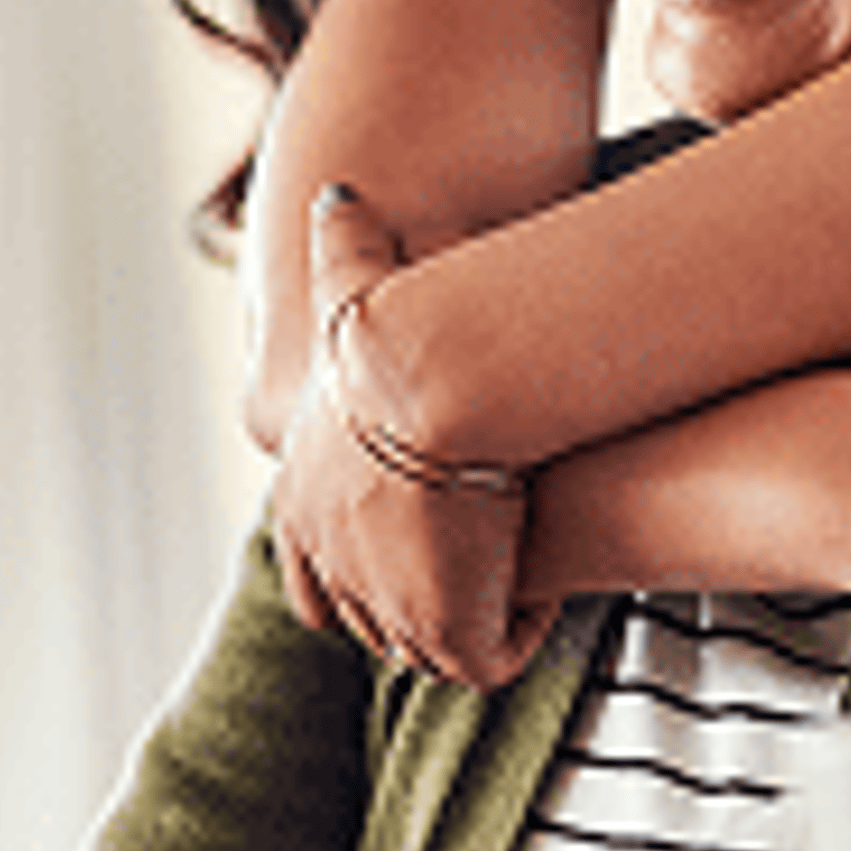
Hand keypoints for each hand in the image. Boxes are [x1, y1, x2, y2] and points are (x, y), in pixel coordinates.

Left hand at [267, 184, 555, 687]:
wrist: (430, 378)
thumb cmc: (398, 329)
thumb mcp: (358, 289)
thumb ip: (346, 249)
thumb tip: (338, 194)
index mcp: (302, 497)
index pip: (316, 568)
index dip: (370, 558)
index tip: (425, 529)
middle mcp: (329, 561)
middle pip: (372, 616)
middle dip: (425, 596)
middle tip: (483, 558)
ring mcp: (383, 606)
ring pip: (428, 641)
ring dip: (472, 611)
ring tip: (520, 570)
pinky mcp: (446, 633)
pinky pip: (486, 656)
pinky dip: (518, 628)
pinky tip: (548, 583)